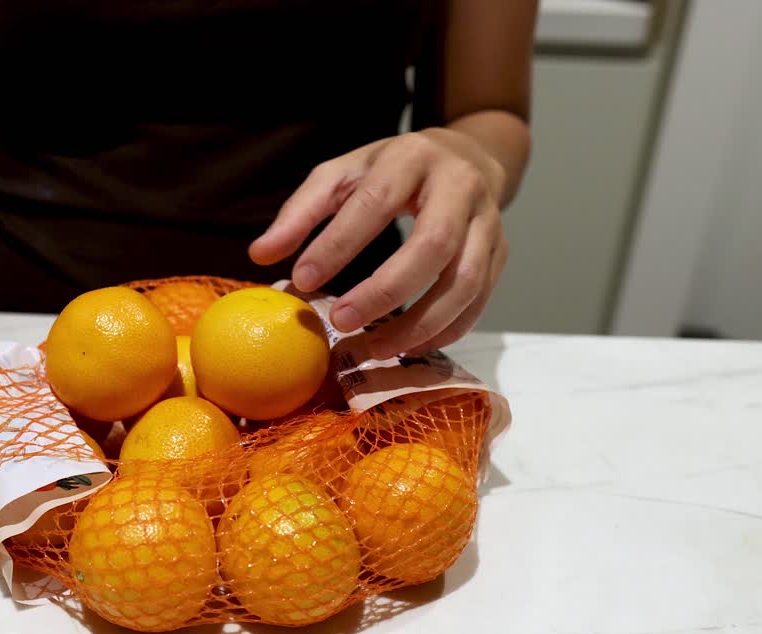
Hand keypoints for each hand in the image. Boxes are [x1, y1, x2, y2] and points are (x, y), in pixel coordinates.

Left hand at [249, 128, 509, 357]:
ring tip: (372, 348)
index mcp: (413, 157)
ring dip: (419, 325)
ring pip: (465, 283)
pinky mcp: (502, 254)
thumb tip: (259, 256)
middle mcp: (460, 187)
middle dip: (384, 292)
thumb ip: (301, 212)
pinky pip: (479, 303)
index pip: (375, 203)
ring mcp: (489, 222)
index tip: (301, 281)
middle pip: (432, 247)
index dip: (338, 245)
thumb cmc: (392, 170)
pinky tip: (406, 347)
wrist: (468, 157)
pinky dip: (443, 332)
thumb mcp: (342, 174)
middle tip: (339, 322)